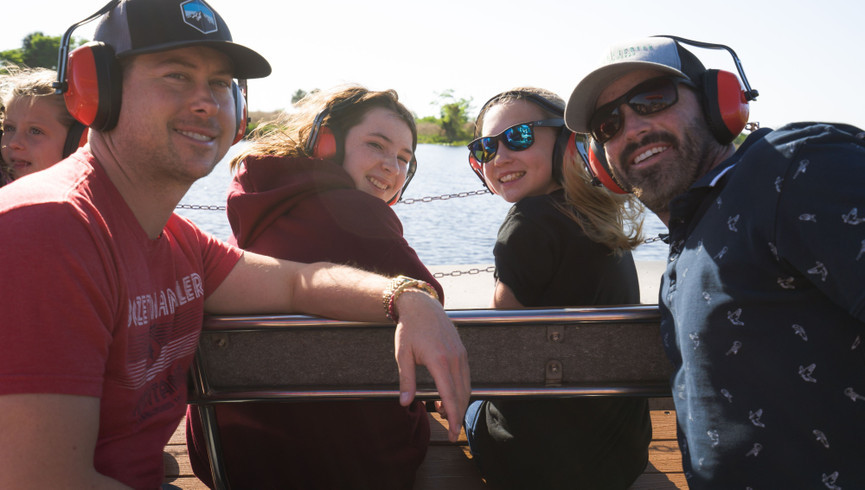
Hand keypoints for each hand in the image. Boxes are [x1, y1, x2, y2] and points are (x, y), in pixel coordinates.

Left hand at [393, 291, 469, 441]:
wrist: (422, 306)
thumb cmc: (410, 329)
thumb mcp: (402, 354)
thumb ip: (406, 379)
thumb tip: (405, 403)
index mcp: (439, 360)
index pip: (450, 395)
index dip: (453, 415)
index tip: (453, 432)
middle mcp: (454, 358)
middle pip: (462, 394)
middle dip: (458, 415)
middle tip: (451, 432)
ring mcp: (461, 354)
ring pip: (466, 386)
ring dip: (459, 403)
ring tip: (444, 413)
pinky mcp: (462, 352)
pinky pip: (465, 376)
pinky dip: (461, 390)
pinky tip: (449, 396)